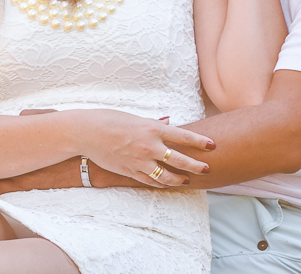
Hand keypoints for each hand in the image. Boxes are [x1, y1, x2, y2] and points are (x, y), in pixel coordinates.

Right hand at [71, 109, 213, 187]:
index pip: (183, 136)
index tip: (213, 145)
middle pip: (179, 160)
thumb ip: (155, 122)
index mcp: (153, 128)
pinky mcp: (130, 171)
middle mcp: (149, 146)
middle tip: (207, 168)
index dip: (200, 141)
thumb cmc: (111, 119)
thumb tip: (170, 121)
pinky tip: (168, 184)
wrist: (88, 132)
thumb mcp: (136, 117)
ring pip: (166, 176)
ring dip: (179, 179)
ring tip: (188, 179)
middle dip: (196, 165)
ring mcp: (140, 161)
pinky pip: (150, 181)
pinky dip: (161, 183)